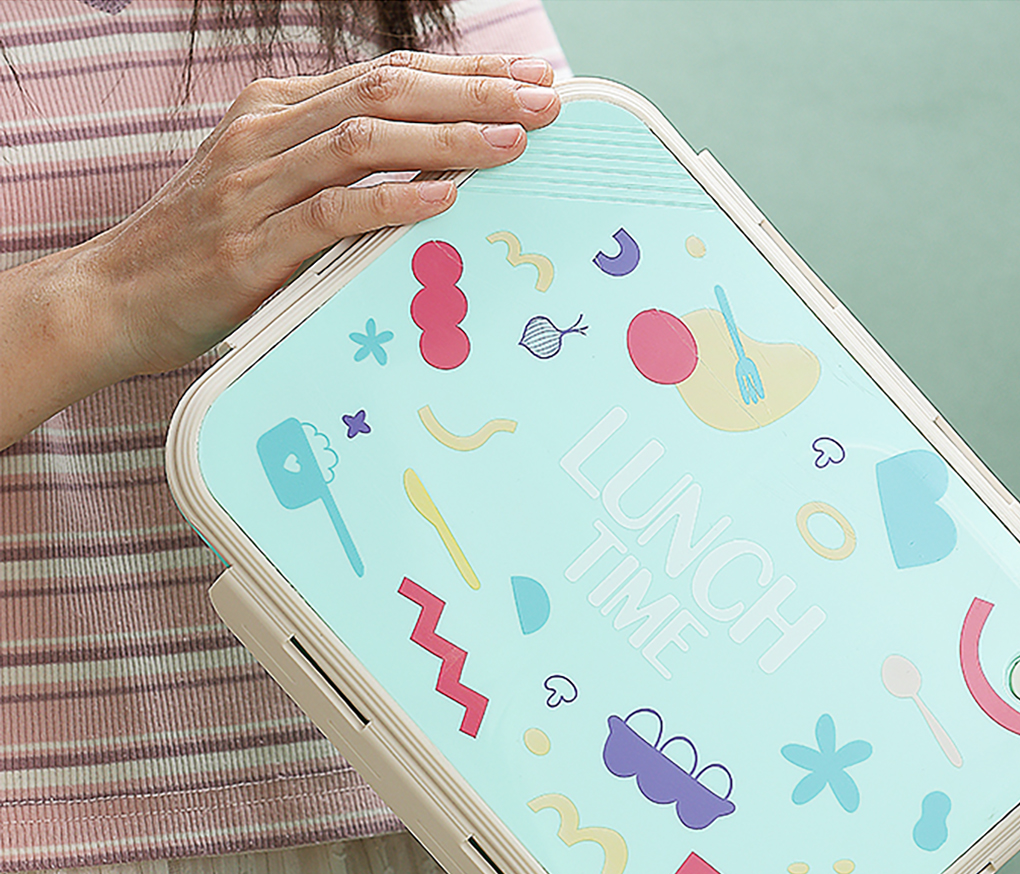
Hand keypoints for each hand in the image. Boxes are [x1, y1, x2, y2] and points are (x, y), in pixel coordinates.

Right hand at [0, 51, 558, 447]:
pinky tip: (445, 198)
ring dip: (447, 139)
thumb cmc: (203, 247)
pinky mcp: (251, 244)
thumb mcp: (270, 186)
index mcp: (277, 109)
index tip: (527, 75)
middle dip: (474, 92)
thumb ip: (336, 167)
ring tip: (512, 142)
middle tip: (543, 99)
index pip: (386, 75)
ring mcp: (255, 184)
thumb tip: (431, 171)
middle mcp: (267, 132)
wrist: (115, 296)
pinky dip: (394, 201)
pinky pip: (335, 211)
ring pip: (366, 142)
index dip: (463, 72)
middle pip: (387, 93)